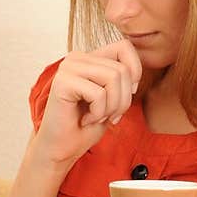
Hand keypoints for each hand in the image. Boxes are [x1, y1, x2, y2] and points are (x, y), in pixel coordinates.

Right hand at [33, 40, 142, 166]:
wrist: (61, 149)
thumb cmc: (86, 127)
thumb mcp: (112, 100)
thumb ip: (123, 80)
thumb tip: (135, 76)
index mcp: (89, 58)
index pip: (124, 47)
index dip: (134, 73)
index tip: (124, 97)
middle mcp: (77, 58)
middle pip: (122, 69)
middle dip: (123, 100)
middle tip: (109, 117)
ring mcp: (68, 68)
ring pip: (113, 78)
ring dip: (111, 107)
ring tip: (97, 117)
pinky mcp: (62, 82)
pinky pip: (98, 93)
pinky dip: (98, 113)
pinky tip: (85, 120)